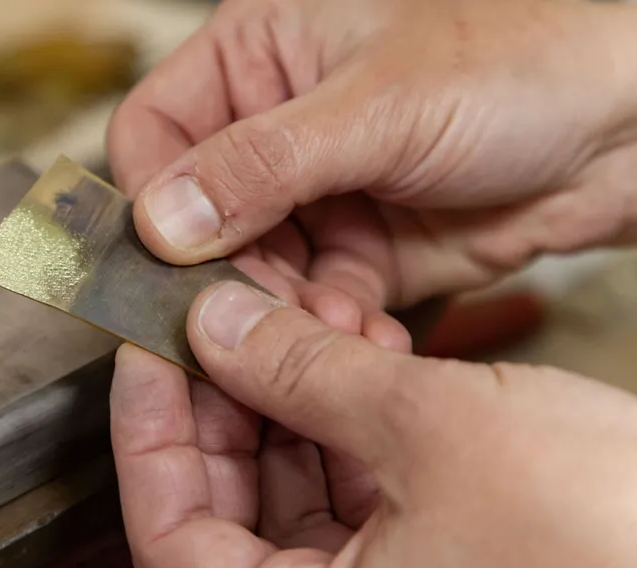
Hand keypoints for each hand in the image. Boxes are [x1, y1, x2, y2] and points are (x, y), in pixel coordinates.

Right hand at [107, 0, 636, 348]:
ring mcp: (315, 196)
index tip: (170, 257)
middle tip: (255, 314)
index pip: (156, 131)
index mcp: (260, 56)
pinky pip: (313, 303)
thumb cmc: (520, 62)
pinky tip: (363, 335)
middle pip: (201, 218)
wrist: (622, 130)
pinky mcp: (356, 253)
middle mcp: (276, 128)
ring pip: (253, 271)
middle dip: (231, 272)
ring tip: (329, 330)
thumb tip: (162, 219)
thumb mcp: (378, 104)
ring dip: (284, 310)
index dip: (153, 195)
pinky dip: (331, 328)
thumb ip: (262, 164)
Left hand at [110, 281, 636, 567]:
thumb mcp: (434, 430)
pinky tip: (350, 356)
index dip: (147, 435)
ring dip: (285, 399)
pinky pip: (348, 484)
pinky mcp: (426, 558)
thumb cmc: (607, 546)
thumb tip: (216, 325)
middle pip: (223, 505)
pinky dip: (340, 419)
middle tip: (218, 321)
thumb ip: (307, 371)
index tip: (146, 354)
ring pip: (287, 488)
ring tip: (293, 323)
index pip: (168, 536)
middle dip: (222, 402)